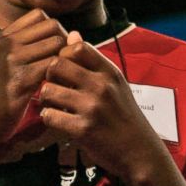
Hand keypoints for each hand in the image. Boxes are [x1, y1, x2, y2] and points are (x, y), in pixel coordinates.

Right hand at [0, 9, 67, 147]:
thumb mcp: (7, 61)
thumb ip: (28, 46)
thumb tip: (68, 34)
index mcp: (4, 36)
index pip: (39, 15)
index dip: (53, 30)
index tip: (55, 49)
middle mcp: (7, 43)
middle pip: (52, 26)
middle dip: (64, 42)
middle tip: (65, 63)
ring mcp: (12, 60)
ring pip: (56, 43)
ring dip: (66, 58)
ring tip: (63, 74)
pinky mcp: (20, 81)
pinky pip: (54, 65)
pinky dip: (62, 74)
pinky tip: (58, 86)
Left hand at [38, 31, 158, 179]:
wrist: (140, 152)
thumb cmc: (124, 115)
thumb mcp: (115, 83)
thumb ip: (92, 60)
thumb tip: (72, 34)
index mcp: (109, 72)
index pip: (77, 47)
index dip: (63, 55)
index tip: (64, 69)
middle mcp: (101, 86)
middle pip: (57, 64)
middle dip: (49, 76)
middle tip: (54, 87)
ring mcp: (92, 108)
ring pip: (48, 90)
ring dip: (46, 99)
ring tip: (53, 105)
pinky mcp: (82, 129)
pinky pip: (49, 116)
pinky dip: (49, 118)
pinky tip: (57, 120)